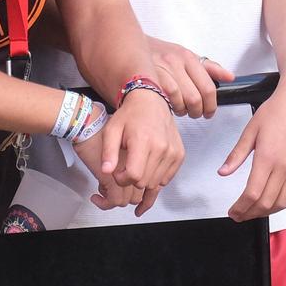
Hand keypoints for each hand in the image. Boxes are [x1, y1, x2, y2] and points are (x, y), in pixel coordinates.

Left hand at [82, 88, 182, 214]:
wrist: (151, 102)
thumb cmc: (129, 116)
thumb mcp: (112, 130)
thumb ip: (108, 152)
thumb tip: (106, 171)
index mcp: (143, 141)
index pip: (134, 176)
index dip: (121, 179)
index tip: (117, 172)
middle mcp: (161, 148)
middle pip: (144, 182)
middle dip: (131, 180)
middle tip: (125, 167)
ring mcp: (173, 152)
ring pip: (155, 183)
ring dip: (143, 180)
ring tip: (136, 164)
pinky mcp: (179, 155)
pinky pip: (166, 179)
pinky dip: (155, 177)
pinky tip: (148, 165)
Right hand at [146, 37, 232, 118]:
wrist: (129, 44)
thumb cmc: (158, 53)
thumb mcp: (185, 56)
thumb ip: (208, 68)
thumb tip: (229, 77)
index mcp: (188, 57)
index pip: (208, 87)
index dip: (211, 105)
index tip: (209, 111)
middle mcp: (175, 62)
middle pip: (196, 97)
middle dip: (197, 111)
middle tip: (195, 113)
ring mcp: (161, 69)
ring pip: (182, 99)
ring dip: (183, 110)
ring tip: (181, 109)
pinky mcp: (148, 78)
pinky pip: (166, 98)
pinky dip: (171, 107)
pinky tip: (169, 106)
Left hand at [219, 82, 285, 220]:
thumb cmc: (275, 111)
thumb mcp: (250, 130)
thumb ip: (236, 154)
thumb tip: (223, 172)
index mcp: (267, 158)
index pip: (253, 193)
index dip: (241, 207)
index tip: (232, 212)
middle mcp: (285, 167)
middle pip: (267, 202)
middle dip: (250, 213)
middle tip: (239, 215)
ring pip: (283, 202)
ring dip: (267, 211)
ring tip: (253, 210)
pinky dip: (284, 203)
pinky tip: (274, 201)